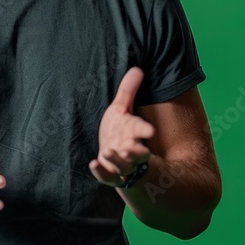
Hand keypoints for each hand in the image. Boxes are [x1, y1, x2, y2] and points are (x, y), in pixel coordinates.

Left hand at [89, 67, 155, 186]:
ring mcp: (120, 163)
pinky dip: (101, 172)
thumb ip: (128, 90)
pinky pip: (107, 176)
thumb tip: (137, 68)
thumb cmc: (119, 129)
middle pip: (138, 154)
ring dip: (117, 160)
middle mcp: (130, 149)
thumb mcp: (121, 108)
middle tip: (129, 150)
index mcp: (133, 132)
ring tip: (109, 151)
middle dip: (135, 153)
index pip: (141, 131)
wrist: (114, 154)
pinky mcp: (110, 173)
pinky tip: (94, 164)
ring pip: (123, 165)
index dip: (145, 131)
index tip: (150, 131)